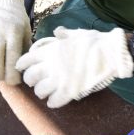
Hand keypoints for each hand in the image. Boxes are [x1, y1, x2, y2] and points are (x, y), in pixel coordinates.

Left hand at [15, 27, 133, 107]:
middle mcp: (51, 65)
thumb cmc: (95, 42)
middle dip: (31, 80)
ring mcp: (59, 80)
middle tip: (36, 81)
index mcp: (50, 51)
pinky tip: (55, 100)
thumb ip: (63, 34)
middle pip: (30, 78)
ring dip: (42, 92)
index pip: (25, 60)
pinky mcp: (69, 92)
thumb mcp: (76, 34)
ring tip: (47, 91)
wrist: (111, 54)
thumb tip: (57, 32)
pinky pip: (53, 102)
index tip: (23, 68)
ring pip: (39, 92)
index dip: (22, 65)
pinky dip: (53, 102)